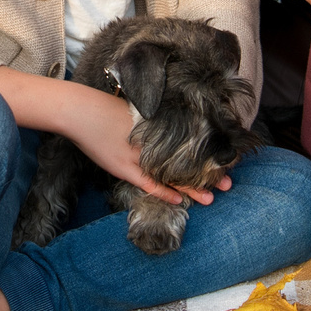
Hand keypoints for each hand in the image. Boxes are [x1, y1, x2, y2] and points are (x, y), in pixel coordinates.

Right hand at [60, 84, 224, 206]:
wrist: (81, 111)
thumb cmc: (105, 109)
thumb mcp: (134, 113)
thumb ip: (151, 123)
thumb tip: (167, 128)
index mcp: (157, 128)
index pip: (188, 145)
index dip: (207, 155)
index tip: (225, 160)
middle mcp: (152, 143)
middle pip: (186, 160)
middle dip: (208, 173)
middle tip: (229, 183)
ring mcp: (138, 156)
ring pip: (171, 175)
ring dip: (192, 188)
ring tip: (212, 197)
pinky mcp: (124, 167)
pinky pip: (148, 184)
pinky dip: (164, 192)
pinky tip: (180, 201)